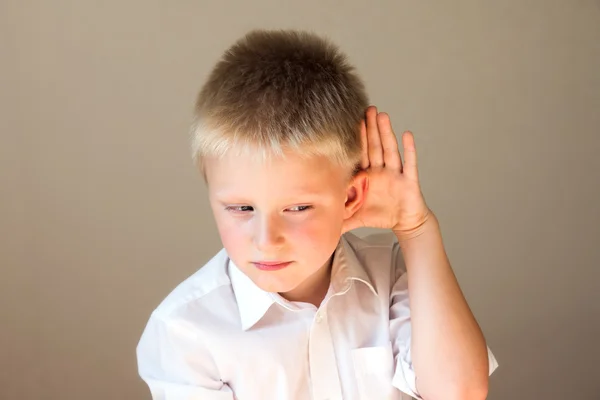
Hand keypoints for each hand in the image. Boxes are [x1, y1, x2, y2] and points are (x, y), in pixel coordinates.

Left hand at [342, 106, 430, 238]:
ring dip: (385, 133)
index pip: (359, 155)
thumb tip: (314, 229)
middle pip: (373, 146)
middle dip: (369, 128)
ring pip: (389, 150)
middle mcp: (380, 171)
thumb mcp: (355, 217)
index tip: (347, 122)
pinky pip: (409, 163)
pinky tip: (406, 135)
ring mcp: (394, 174)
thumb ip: (336, 220)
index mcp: (366, 177)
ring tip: (381, 115)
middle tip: (364, 108)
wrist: (405, 223)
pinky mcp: (409, 180)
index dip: (354, 139)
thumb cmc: (380, 215)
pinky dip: (409, 150)